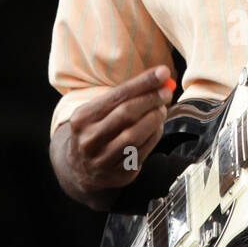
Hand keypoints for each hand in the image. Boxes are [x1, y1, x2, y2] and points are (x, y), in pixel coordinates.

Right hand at [59, 67, 174, 200]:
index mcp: (82, 118)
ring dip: (155, 118)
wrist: (81, 168)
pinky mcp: (119, 174)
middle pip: (126, 114)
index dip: (143, 83)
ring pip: (136, 135)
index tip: (163, 72)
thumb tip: (159, 78)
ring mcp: (103, 160)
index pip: (117, 95)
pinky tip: (157, 126)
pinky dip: (155, 135)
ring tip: (161, 109)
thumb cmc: (97, 130)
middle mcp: (89, 140)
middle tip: (166, 92)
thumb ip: (125, 96)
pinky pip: (143, 151)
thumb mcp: (99, 111)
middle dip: (151, 99)